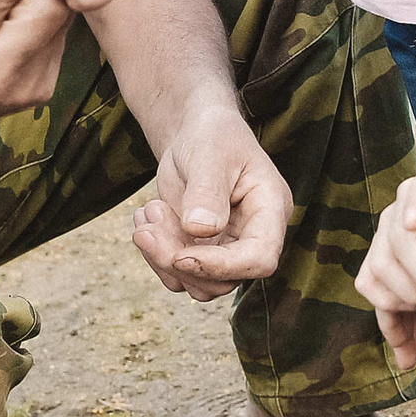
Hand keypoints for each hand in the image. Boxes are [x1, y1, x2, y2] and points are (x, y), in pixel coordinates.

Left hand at [134, 114, 292, 299]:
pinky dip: (154, 253)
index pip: (259, 258)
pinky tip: (145, 217)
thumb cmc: (212, 135)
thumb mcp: (210, 154)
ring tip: (147, 212)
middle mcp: (253, 236)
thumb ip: (207, 192)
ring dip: (161, 257)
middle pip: (223, 279)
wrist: (196, 133)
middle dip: (177, 261)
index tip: (180, 255)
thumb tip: (200, 230)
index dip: (221, 266)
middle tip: (145, 230)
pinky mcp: (201, 251)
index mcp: (270, 210)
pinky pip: (177, 273)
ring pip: (197, 283)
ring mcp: (226, 248)